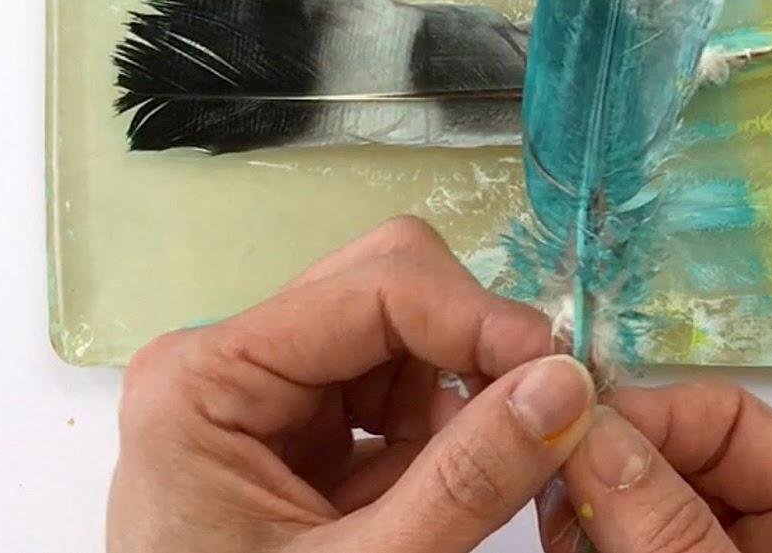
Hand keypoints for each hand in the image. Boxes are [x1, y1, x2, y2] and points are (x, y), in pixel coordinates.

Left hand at [107, 216, 596, 552]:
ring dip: (463, 388)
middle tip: (544, 409)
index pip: (372, 288)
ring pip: (403, 333)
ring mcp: (263, 391)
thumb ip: (463, 483)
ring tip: (492, 468)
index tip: (564, 371)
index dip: (478, 317)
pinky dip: (444, 425)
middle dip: (472, 342)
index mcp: (206, 377)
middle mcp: (228, 360)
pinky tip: (453, 482)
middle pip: (385, 287)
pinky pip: (393, 389)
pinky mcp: (297, 430)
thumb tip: (565, 386)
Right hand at [542, 379, 771, 552]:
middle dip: (603, 458)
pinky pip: (621, 548)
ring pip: (634, 504)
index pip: (728, 419)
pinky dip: (585, 544)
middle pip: (672, 459)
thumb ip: (677, 530)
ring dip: (583, 504)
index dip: (645, 411)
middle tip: (537, 471)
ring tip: (548, 514)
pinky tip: (561, 541)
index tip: (565, 419)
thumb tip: (594, 434)